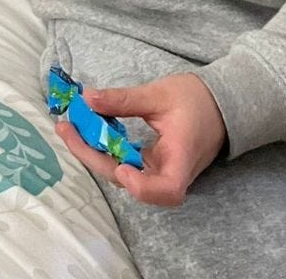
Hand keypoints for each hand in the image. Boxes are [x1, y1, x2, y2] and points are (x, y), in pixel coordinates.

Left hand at [53, 73, 225, 206]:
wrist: (219, 105)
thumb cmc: (196, 99)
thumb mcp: (159, 94)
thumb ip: (123, 100)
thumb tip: (87, 99)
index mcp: (181, 158)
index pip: (167, 190)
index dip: (143, 187)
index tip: (122, 168)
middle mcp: (170, 172)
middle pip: (131, 181)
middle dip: (93, 157)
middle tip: (66, 129)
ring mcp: (160, 171)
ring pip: (123, 174)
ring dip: (93, 153)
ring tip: (69, 128)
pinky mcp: (153, 165)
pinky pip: (125, 164)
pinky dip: (104, 149)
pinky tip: (86, 132)